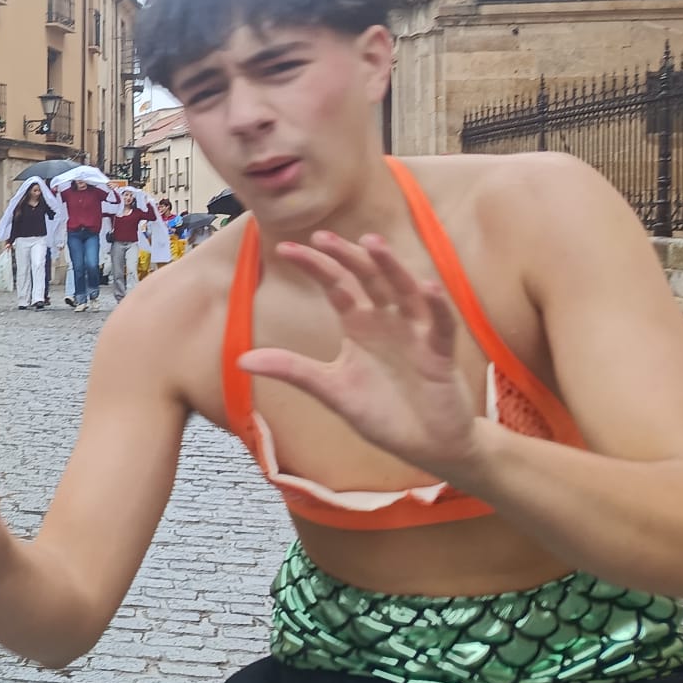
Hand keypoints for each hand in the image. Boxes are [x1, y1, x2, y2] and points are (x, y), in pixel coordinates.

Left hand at [235, 232, 481, 482]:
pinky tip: (427, 288)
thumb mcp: (330, 389)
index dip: (314, 266)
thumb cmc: (382, 412)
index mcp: (360, 324)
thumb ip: (292, 370)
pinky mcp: (441, 354)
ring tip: (373, 243)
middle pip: (367, 278)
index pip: (336, 285)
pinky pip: (441, 325)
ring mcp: (416, 333)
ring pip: (404, 291)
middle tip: (323, 237)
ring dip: (391, 267)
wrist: (426, 445)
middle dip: (347, 257)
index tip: (285, 249)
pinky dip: (437, 307)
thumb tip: (240, 359)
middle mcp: (387, 320)